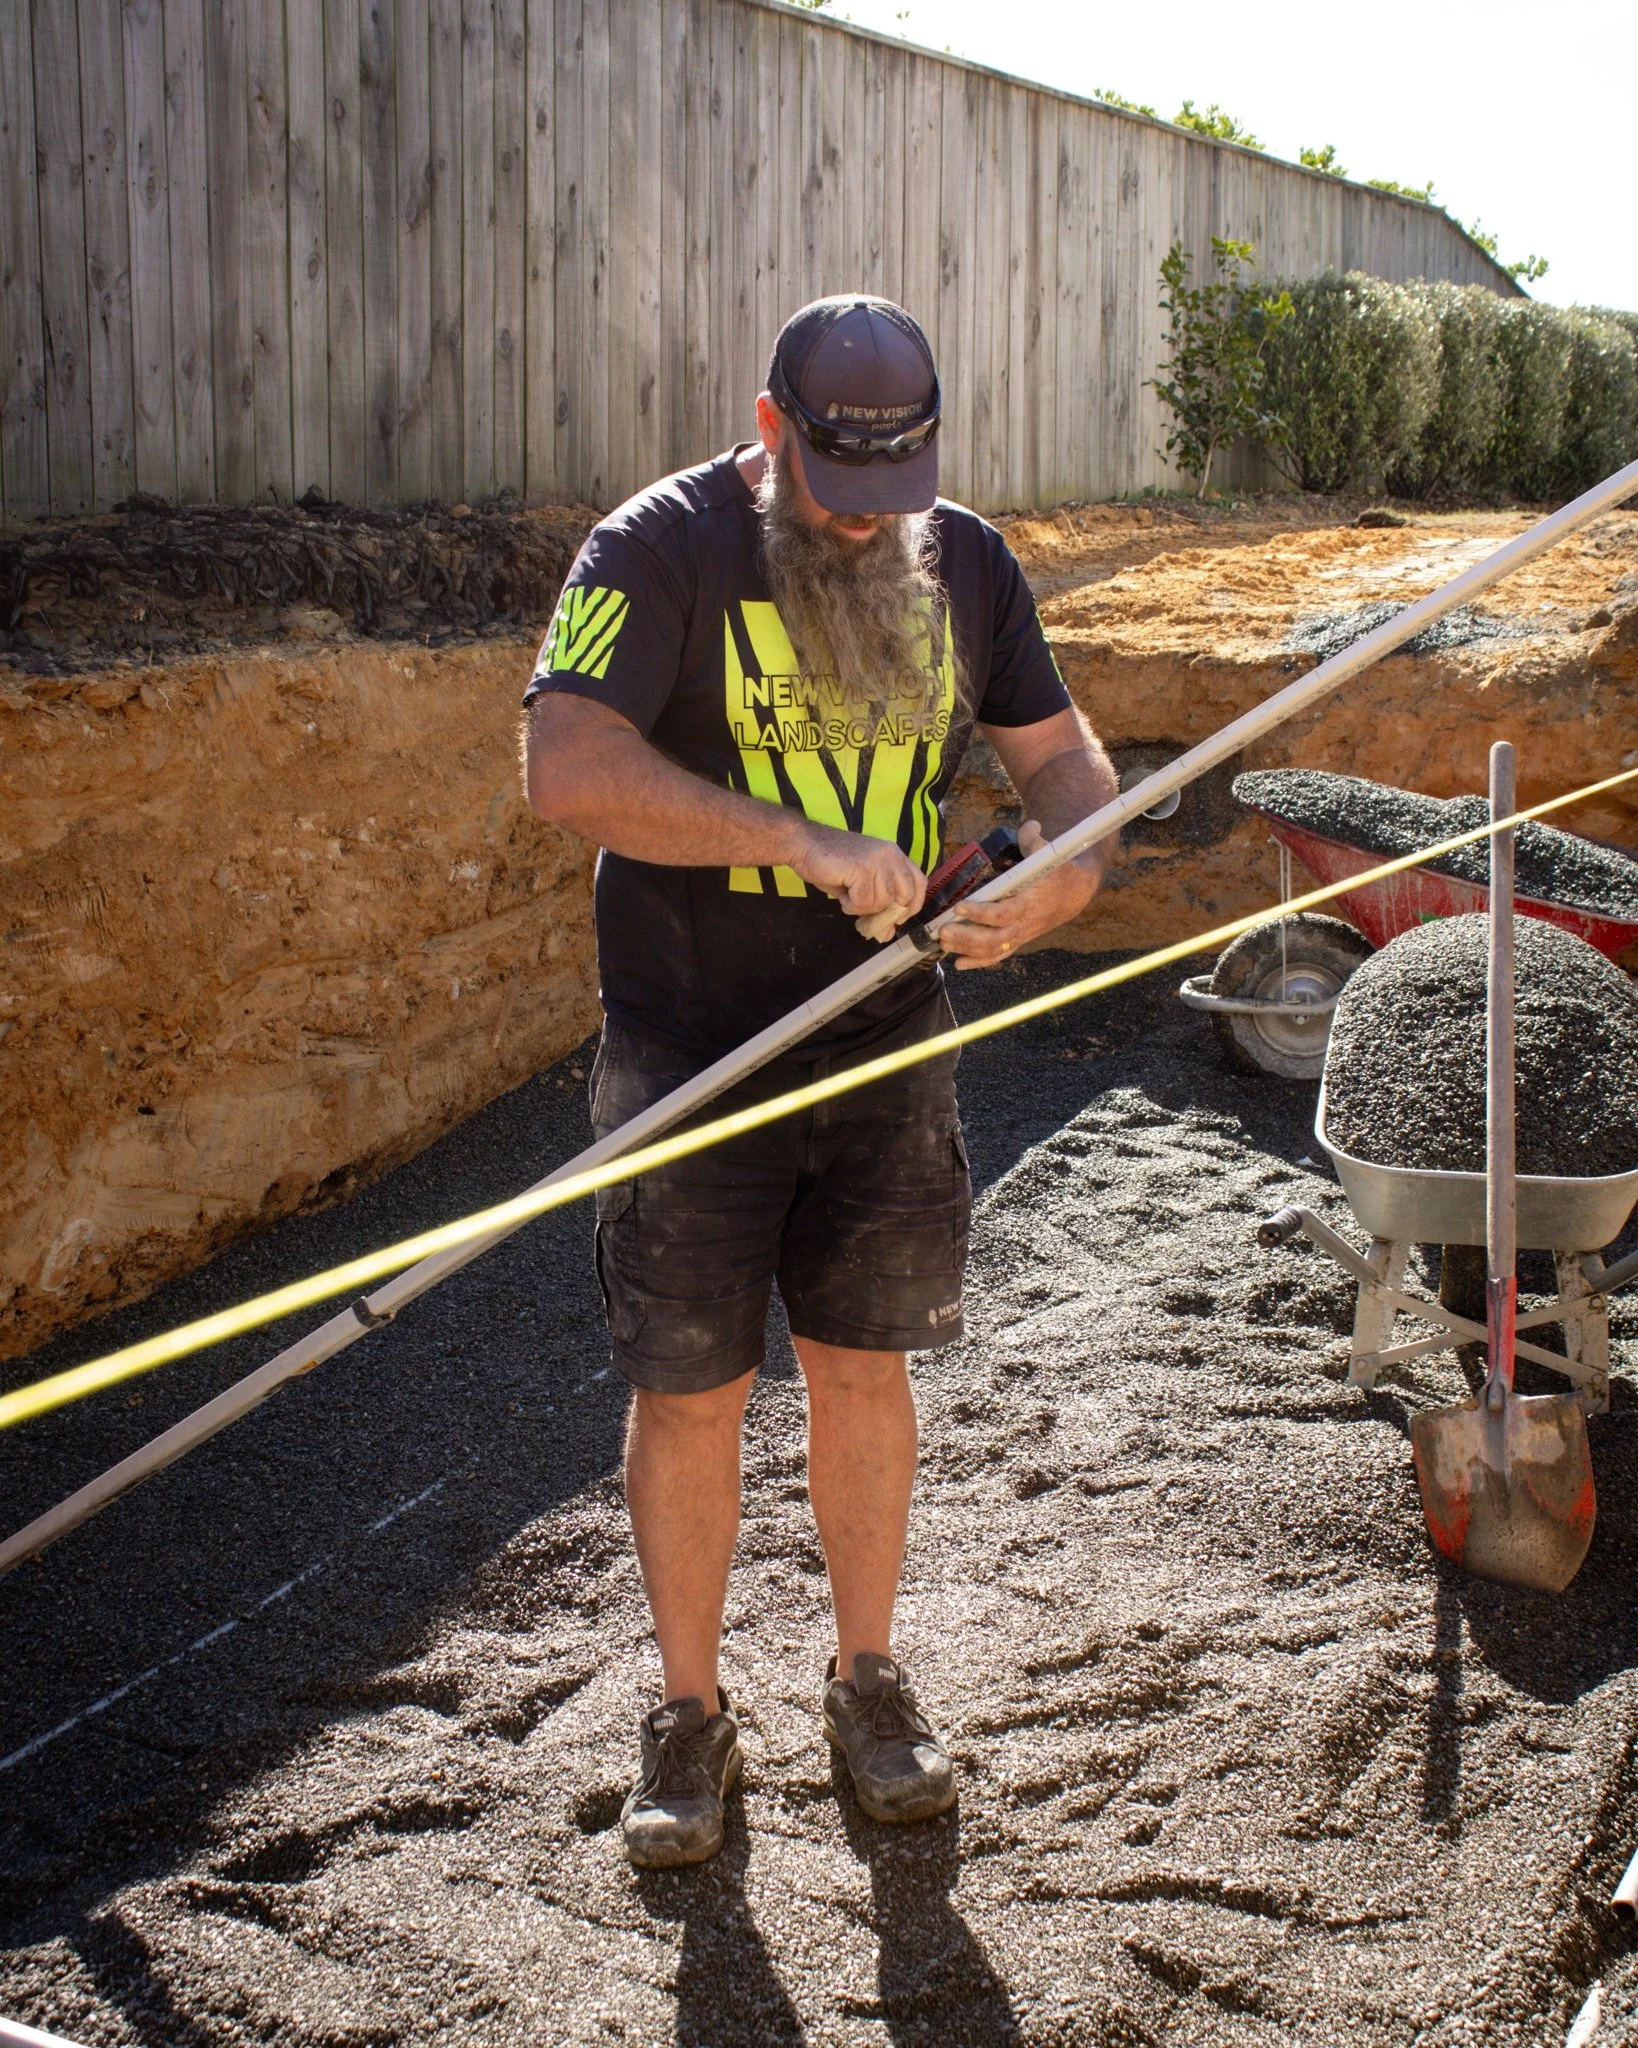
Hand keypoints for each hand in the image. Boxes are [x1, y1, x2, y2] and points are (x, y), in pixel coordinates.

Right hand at [792, 820, 927, 926]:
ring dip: (863, 907)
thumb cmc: (831, 863)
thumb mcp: (861, 884)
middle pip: (905, 896)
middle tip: (866, 909)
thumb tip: (886, 934)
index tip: (896, 917)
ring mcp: (877, 861)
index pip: (919, 883)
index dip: (912, 905)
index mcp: (894, 855)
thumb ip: (878, 905)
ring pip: (883, 901)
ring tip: (848, 896)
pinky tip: (843, 895)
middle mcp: (891, 855)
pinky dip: (851, 905)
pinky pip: (864, 901)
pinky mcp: (862, 868)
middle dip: (886, 910)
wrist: (804, 844)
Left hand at [936, 821, 1100, 969]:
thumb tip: (1029, 826)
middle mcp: (1024, 922)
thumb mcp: (1050, 852)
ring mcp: (1020, 933)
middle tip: (942, 931)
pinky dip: (978, 962)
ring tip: (943, 942)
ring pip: (993, 949)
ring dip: (966, 949)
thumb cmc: (1058, 871)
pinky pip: (998, 955)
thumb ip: (1034, 839)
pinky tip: (958, 963)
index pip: (1004, 912)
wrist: (1075, 893)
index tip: (959, 907)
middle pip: (994, 938)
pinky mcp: (1018, 939)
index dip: (981, 913)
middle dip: (967, 937)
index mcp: (1029, 901)